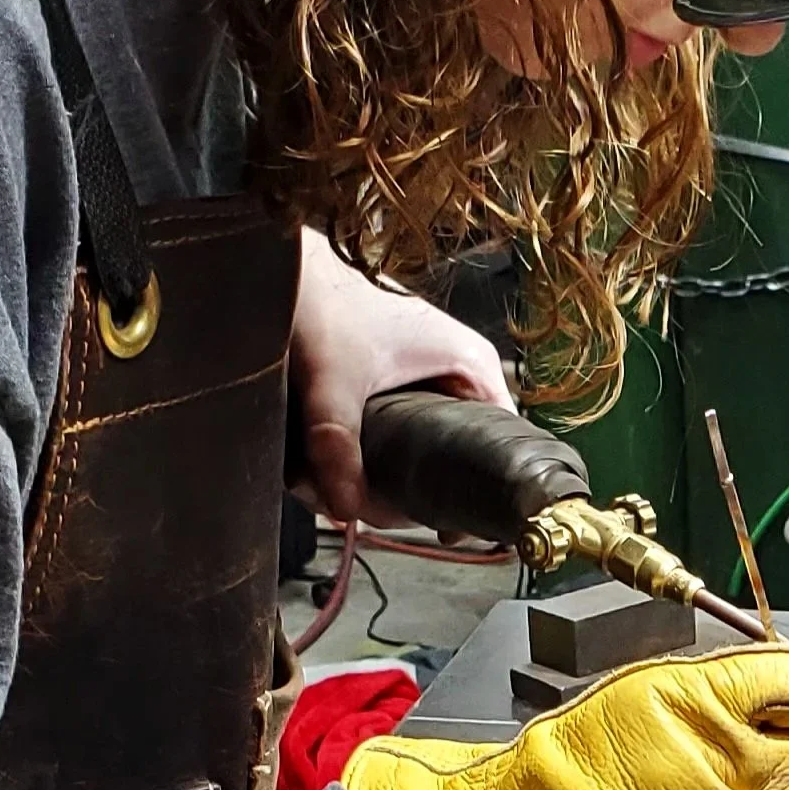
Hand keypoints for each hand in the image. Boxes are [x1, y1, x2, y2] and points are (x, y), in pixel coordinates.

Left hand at [291, 231, 510, 525]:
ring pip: (421, 443)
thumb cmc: (326, 301)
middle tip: (378, 509)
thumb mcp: (334, 384)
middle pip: (456, 451)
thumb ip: (338, 450)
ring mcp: (429, 372)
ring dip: (381, 472)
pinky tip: (336, 467)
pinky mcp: (397, 377)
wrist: (283, 264)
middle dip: (412, 487)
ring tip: (342, 488)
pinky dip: (368, 451)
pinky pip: (397, 428)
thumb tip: (347, 509)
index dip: (481, 489)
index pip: (504, 443)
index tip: (450, 525)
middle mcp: (459, 369)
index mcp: (472, 364)